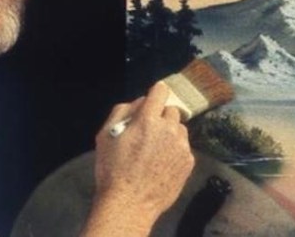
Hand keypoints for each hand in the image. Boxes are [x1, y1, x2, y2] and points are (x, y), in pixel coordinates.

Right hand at [80, 82, 194, 236]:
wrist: (129, 204)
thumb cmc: (113, 170)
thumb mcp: (106, 135)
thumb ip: (123, 111)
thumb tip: (141, 101)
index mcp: (148, 119)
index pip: (161, 91)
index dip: (156, 93)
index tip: (153, 99)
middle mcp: (169, 129)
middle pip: (171, 110)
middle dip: (161, 117)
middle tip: (149, 132)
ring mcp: (181, 145)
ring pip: (179, 128)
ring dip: (170, 133)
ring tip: (156, 150)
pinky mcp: (188, 161)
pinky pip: (184, 147)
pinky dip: (175, 150)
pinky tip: (162, 163)